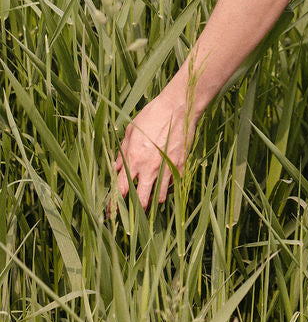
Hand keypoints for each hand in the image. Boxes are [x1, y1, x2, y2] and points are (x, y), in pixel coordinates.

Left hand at [112, 84, 195, 211]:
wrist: (179, 107)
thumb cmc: (152, 115)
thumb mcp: (131, 131)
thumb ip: (122, 152)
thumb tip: (116, 168)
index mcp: (133, 159)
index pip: (120, 189)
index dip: (115, 204)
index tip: (112, 212)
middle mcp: (149, 167)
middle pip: (141, 200)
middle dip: (135, 211)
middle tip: (133, 213)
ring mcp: (167, 168)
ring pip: (160, 197)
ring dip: (154, 200)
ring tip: (151, 199)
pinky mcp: (181, 165)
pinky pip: (174, 185)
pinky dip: (169, 188)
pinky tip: (166, 184)